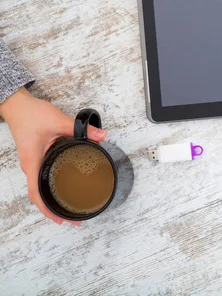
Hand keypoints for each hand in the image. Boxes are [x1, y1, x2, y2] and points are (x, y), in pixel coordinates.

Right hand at [0, 88, 106, 224]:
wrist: (17, 105)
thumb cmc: (31, 114)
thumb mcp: (58, 120)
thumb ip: (80, 129)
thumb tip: (102, 137)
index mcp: (32, 161)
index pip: (36, 192)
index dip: (47, 209)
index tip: (60, 220)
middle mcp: (30, 165)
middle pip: (38, 195)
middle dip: (54, 209)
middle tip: (73, 219)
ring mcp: (32, 162)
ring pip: (39, 187)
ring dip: (52, 199)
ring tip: (69, 208)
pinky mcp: (35, 157)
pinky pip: (41, 177)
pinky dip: (51, 187)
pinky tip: (63, 187)